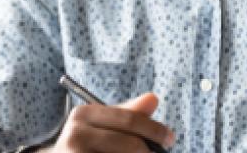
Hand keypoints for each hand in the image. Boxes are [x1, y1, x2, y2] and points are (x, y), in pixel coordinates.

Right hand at [49, 92, 174, 152]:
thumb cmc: (86, 144)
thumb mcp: (104, 125)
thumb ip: (128, 114)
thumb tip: (153, 99)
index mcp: (84, 114)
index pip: (129, 119)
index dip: (155, 129)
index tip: (170, 138)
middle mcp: (76, 133)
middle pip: (130, 144)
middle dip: (150, 151)